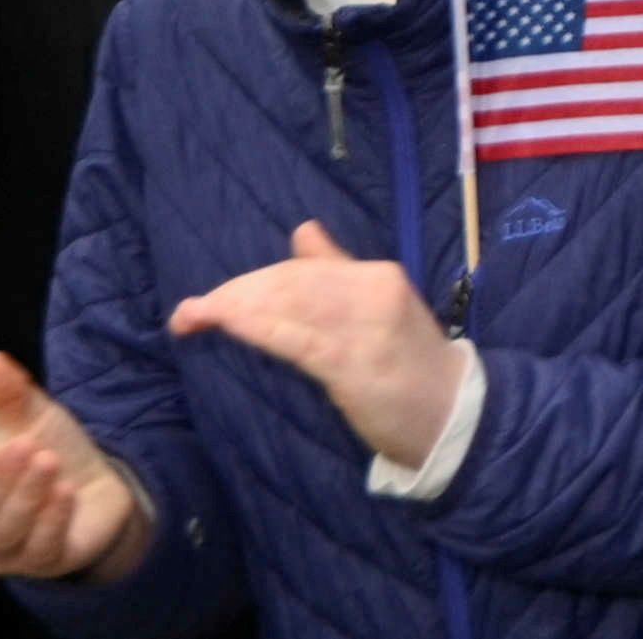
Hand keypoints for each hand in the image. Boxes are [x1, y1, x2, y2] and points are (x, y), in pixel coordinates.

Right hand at [0, 354, 146, 583]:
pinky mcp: (42, 564)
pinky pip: (39, 552)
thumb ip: (5, 394)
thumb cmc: (40, 450)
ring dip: (26, 498)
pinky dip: (52, 521)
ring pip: (2, 538)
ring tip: (49, 461)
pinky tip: (66, 491)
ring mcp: (2, 557)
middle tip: (24, 446)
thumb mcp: (26, 417)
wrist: (93, 483)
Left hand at [168, 223, 464, 472]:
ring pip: (289, 304)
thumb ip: (341, 270)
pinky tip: (226, 324)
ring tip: (191, 318)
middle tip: (189, 313)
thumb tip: (303, 230)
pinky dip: (257, 326)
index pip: (301, 268)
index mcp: (377, 275)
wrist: (452, 412)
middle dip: (233, 294)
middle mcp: (372, 291)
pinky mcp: (354, 364)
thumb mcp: (381, 308)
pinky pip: (297, 339)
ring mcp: (365, 327)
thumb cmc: (410, 364)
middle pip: (289, 282)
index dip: (251, 279)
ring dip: (232, 307)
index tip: (211, 299)